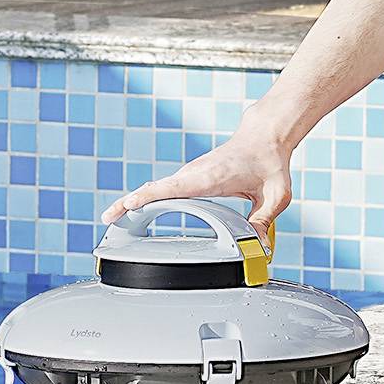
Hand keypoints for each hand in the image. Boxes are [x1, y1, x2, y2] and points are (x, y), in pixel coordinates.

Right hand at [100, 117, 290, 239]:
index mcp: (208, 177)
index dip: (148, 197)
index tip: (128, 205)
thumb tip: (259, 246)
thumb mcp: (275, 195)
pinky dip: (144, 198)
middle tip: (108, 219)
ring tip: (112, 218)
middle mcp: (193, 174)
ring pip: (154, 188)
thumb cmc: (269, 162)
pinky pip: (162, 189)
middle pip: (153, 189)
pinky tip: (134, 210)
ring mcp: (189, 175)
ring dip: (133, 201)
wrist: (264, 137)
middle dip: (128, 202)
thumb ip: (265, 220)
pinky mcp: (190, 178)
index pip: (171, 187)